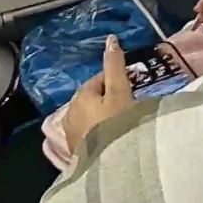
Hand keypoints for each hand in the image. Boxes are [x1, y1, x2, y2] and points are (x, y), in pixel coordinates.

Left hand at [57, 34, 135, 156]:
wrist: (109, 164)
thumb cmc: (116, 123)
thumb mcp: (120, 91)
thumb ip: (115, 65)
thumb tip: (110, 38)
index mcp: (81, 95)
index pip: (99, 79)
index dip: (116, 79)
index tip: (131, 86)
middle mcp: (71, 112)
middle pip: (93, 97)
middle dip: (108, 97)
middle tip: (128, 104)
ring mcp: (72, 133)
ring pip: (89, 115)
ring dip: (102, 115)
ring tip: (121, 121)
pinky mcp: (76, 150)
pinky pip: (88, 132)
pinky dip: (98, 131)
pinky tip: (111, 137)